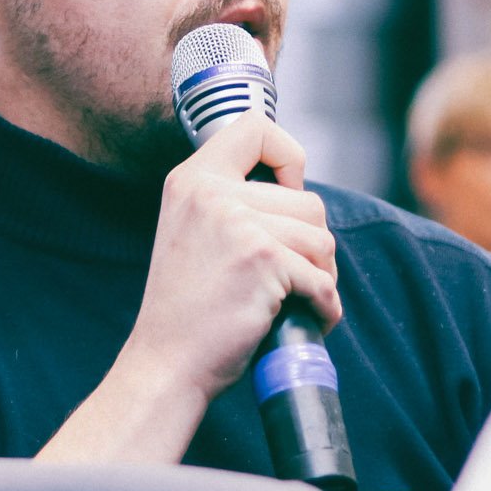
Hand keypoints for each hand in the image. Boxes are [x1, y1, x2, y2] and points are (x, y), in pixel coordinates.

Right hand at [36, 114, 340, 463]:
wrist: (166, 363)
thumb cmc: (187, 308)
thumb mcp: (193, 231)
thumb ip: (229, 201)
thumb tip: (297, 191)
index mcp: (192, 179)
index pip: (255, 127)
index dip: (288, 156)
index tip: (287, 192)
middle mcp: (210, 192)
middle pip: (307, 200)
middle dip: (311, 245)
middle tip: (293, 278)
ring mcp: (237, 224)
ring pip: (321, 239)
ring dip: (322, 276)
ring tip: (295, 299)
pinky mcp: (262, 260)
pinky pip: (322, 278)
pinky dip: (324, 305)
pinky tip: (308, 319)